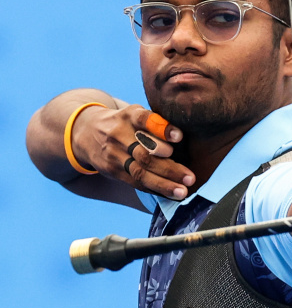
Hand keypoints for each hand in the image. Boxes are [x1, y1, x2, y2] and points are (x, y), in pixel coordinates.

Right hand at [73, 104, 194, 199]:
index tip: (179, 137)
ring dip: (163, 184)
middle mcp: (119, 134)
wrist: (86, 131)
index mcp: (130, 115)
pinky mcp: (110, 169)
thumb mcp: (137, 114)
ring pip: (140, 171)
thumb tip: (185, 138)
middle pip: (145, 153)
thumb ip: (157, 123)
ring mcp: (113, 153)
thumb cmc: (126, 123)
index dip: (162, 128)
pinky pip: (134, 182)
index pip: (145, 119)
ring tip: (182, 191)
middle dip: (170, 167)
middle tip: (190, 177)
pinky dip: (153, 188)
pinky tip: (169, 194)